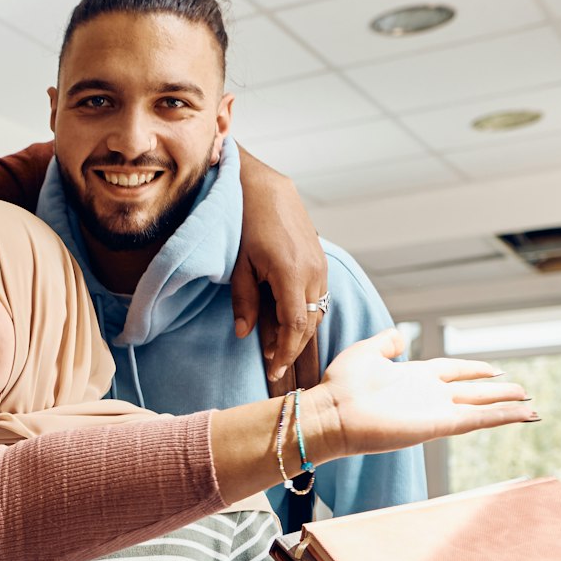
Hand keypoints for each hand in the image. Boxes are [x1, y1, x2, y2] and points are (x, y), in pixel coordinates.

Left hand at [231, 154, 324, 380]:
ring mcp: (321, 267)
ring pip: (317, 312)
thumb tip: (244, 333)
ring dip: (300, 333)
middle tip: (274, 367)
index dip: (285, 352)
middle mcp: (313, 273)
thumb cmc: (248, 224)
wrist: (267, 190)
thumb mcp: (239, 265)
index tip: (274, 370)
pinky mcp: (321, 262)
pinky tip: (289, 323)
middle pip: (310, 324)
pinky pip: (319, 298)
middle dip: (293, 349)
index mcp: (291, 275)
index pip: (295, 326)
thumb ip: (244, 301)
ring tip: (278, 348)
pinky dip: (306, 315)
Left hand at [307, 330, 537, 458]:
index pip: (452, 371)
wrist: (331, 413)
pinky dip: (501, 417)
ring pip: (479, 407)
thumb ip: (386, 342)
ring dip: (506, 406)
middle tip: (522, 391)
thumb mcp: (365, 353)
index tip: (494, 369)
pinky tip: (522, 414)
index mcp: (413, 376)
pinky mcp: (437, 425)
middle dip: (497, 391)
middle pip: (472, 390)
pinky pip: (477, 420)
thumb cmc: (340, 386)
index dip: (472, 369)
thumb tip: (400, 335)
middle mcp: (427, 394)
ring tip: (531, 406)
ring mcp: (434, 410)